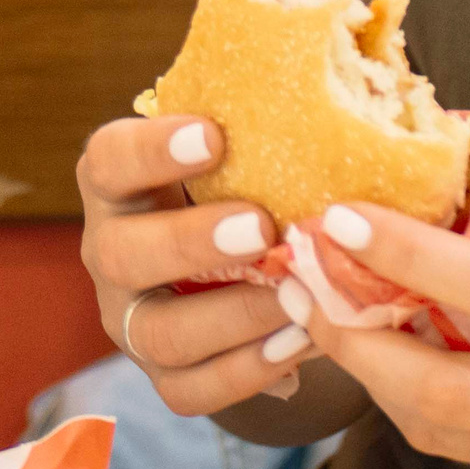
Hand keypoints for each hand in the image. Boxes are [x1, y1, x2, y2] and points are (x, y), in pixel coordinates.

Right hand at [76, 114, 315, 413]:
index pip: (111, 158)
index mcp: (117, 181)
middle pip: (121, 253)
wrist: (235, 257)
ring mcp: (129, 318)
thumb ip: (268, 121)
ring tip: (296, 299)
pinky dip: (247, 373)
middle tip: (260, 227)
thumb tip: (359, 78)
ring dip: (230, 318)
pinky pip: (190, 390)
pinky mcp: (161, 374)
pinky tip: (298, 346)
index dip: (154, 148)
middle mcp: (110, 249)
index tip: (215, 134)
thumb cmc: (242, 177)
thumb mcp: (240, 145)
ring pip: (156, 333)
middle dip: (190, 242)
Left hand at [297, 187, 469, 468]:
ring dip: (375, 374)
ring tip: (332, 313)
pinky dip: (430, 404)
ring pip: (444, 430)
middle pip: (441, 391)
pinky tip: (402, 360)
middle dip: (354, 339)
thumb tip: (467, 170)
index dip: (410, 255)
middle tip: (302, 282)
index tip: (342, 217)